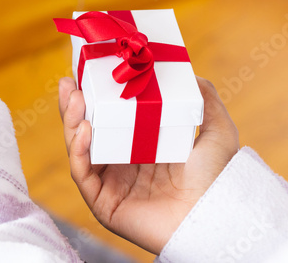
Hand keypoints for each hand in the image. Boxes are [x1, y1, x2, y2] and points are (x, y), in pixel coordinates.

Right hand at [58, 76, 238, 253]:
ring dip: (70, 122)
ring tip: (74, 98)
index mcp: (142, 148)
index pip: (109, 118)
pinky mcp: (103, 204)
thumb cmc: (218, 180)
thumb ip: (207, 101)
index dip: (96, 95)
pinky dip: (77, 151)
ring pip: (78, 149)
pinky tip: (83, 129)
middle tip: (69, 81)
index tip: (89, 72)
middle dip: (73, 105)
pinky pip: (82, 174)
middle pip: (86, 131)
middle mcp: (122, 165)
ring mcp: (111, 184)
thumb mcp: (217, 132)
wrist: (214, 216)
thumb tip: (190, 75)